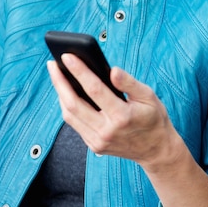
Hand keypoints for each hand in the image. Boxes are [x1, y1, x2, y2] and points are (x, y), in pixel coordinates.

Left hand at [47, 55, 182, 169]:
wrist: (156, 150)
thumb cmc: (153, 118)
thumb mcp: (149, 96)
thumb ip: (129, 83)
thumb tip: (112, 70)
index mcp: (122, 116)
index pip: (94, 89)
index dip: (79, 71)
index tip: (67, 56)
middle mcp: (106, 131)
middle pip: (73, 104)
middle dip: (59, 82)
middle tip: (52, 64)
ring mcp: (97, 141)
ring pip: (69, 115)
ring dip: (60, 94)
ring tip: (56, 75)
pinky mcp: (93, 145)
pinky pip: (75, 123)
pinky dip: (67, 106)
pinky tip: (66, 92)